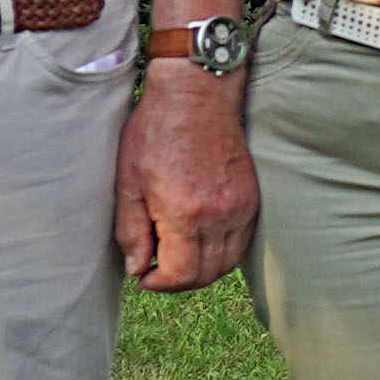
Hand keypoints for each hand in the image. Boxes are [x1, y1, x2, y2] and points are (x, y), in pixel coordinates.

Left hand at [116, 69, 257, 291]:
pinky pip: (241, 242)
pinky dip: (221, 253)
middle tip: (156, 268)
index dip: (158, 283)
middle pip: (206, 274)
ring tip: (177, 255)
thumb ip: (130, 231)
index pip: (180, 274)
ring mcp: (241, 207)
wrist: (198, 96)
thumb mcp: (127, 183)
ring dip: (201, 269)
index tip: (142, 274)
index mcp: (185, 213)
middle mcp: (220, 215)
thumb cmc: (155, 133)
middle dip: (178, 281)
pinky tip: (199, 240)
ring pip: (227, 263)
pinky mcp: (251, 199)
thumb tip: (137, 267)